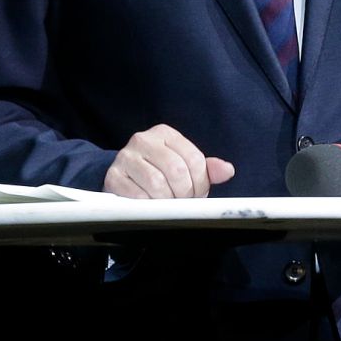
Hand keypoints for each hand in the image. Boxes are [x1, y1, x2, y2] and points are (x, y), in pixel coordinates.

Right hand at [104, 124, 234, 198]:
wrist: (124, 178)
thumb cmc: (159, 172)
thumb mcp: (184, 166)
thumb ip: (207, 169)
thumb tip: (227, 170)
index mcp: (165, 134)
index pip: (194, 159)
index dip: (200, 183)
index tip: (196, 194)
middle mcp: (143, 140)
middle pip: (176, 171)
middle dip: (184, 193)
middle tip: (182, 202)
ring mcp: (126, 157)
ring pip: (157, 184)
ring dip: (166, 201)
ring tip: (167, 204)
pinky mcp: (113, 176)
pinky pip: (137, 196)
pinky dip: (148, 206)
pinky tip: (150, 205)